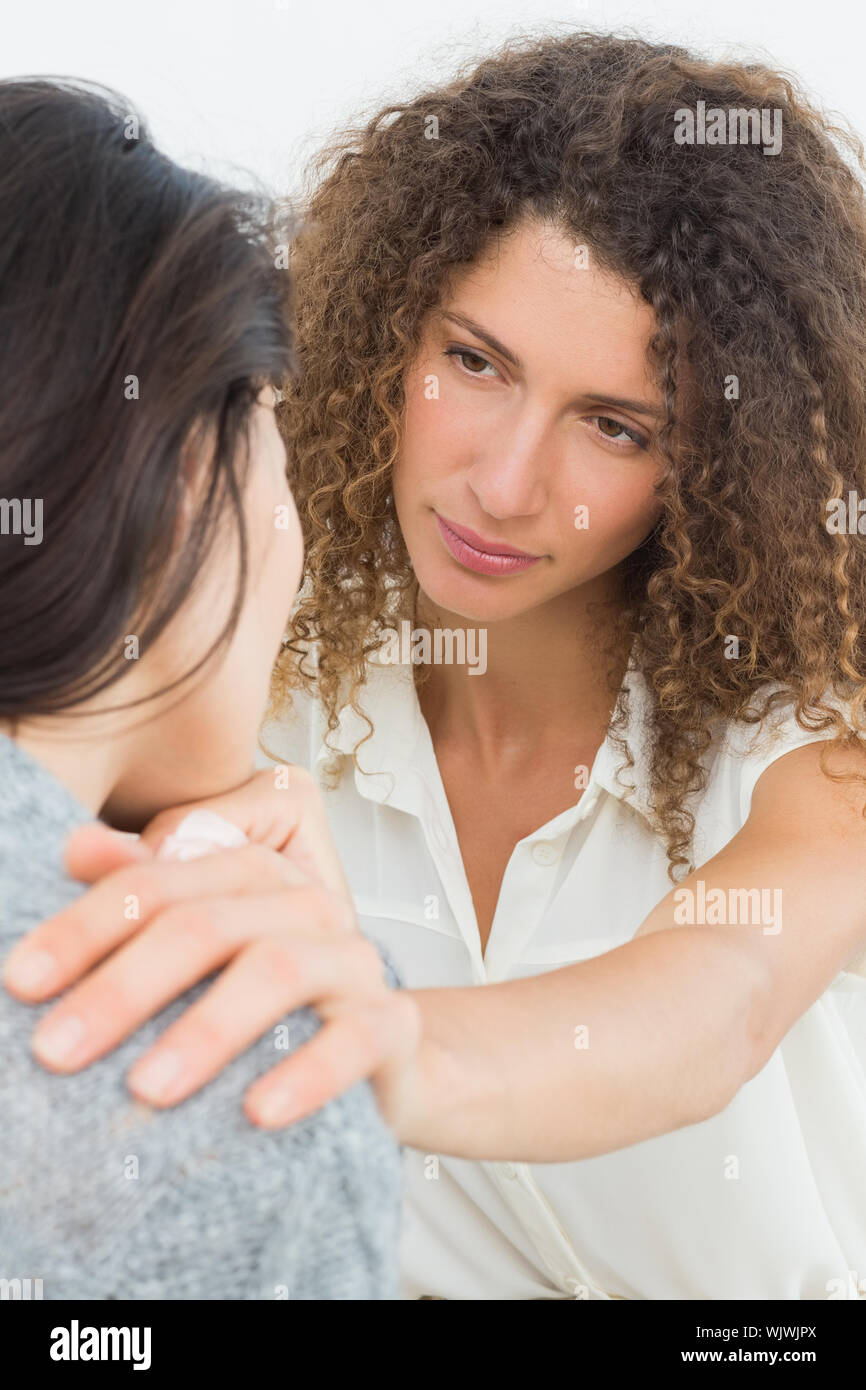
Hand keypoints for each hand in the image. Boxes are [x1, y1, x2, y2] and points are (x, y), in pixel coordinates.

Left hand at [2, 768, 421, 1131]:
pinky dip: (306, 1073)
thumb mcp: (206, 947)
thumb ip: (148, 894)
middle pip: (207, 924)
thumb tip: (75, 845)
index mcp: (251, 873)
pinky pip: (355, 1039)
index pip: (158, 884)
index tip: (23, 980)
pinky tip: (255, 1113)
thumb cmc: (276, 1001)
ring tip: (145, 1089)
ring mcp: (351, 960)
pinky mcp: (390, 1023)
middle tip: (55, 1049)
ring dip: (205, 1029)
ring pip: (277, 969)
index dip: (85, 926)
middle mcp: (303, 903)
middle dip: (123, 986)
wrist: (383, 1056)